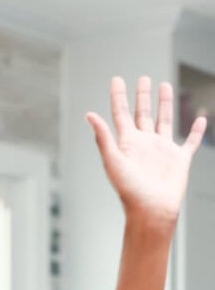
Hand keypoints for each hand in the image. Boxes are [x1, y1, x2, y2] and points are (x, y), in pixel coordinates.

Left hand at [87, 76, 206, 227]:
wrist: (151, 211)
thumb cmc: (129, 191)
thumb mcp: (113, 161)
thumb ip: (103, 137)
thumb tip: (89, 115)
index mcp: (127, 144)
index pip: (121, 114)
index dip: (118, 96)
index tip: (116, 79)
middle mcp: (144, 144)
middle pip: (143, 113)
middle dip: (142, 96)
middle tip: (143, 78)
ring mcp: (162, 151)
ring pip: (164, 121)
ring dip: (165, 104)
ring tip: (164, 86)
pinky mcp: (179, 160)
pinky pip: (190, 141)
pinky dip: (196, 131)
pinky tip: (200, 119)